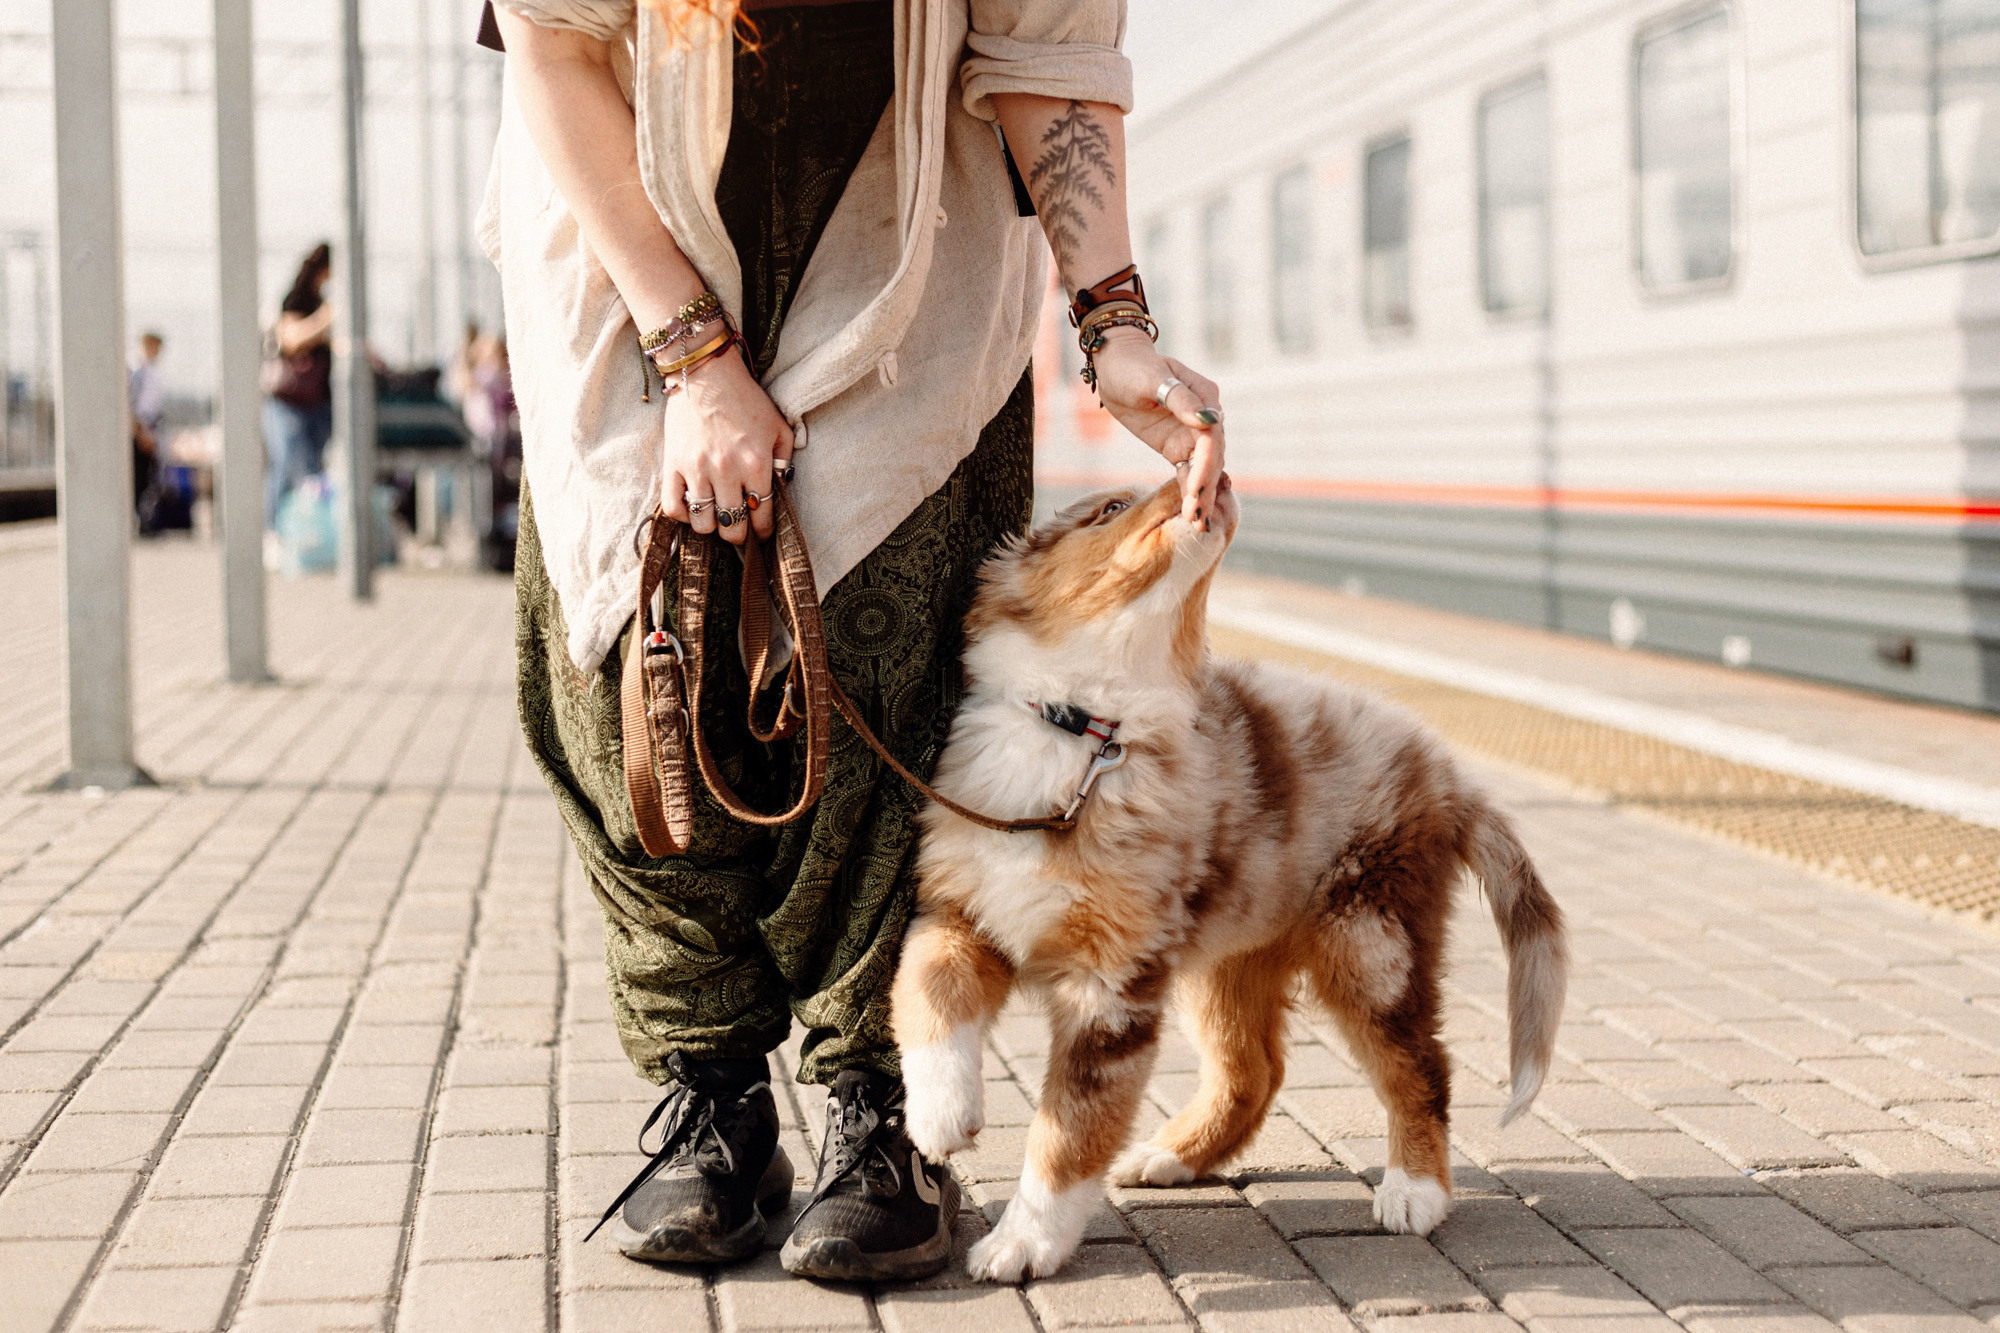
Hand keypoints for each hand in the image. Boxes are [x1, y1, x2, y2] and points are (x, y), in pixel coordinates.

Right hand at [659, 346, 793, 545]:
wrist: (706, 374)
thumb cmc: (745, 400)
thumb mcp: (778, 426)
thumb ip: (785, 459)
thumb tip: (783, 487)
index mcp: (756, 463)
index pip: (763, 515)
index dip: (764, 532)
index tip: (762, 534)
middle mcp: (727, 471)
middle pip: (732, 527)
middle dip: (738, 534)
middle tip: (738, 528)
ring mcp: (697, 469)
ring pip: (703, 524)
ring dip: (711, 526)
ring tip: (715, 516)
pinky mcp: (672, 465)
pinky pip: (673, 507)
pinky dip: (683, 515)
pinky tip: (693, 506)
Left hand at [1088, 327, 1225, 530]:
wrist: (1116, 363)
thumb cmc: (1134, 365)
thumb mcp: (1153, 379)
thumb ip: (1180, 400)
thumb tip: (1207, 420)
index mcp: (1205, 399)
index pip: (1211, 439)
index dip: (1205, 467)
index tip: (1195, 491)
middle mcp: (1203, 418)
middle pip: (1211, 458)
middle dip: (1205, 489)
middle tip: (1198, 519)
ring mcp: (1190, 433)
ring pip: (1201, 469)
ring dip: (1201, 496)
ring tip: (1198, 524)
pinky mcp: (1175, 445)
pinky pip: (1186, 471)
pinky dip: (1188, 491)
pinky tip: (1191, 514)